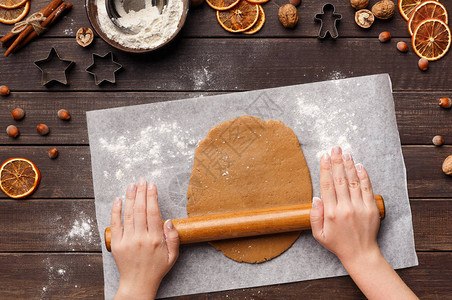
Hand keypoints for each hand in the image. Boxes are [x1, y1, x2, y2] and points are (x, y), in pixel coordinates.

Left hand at [111, 179, 178, 299]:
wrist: (138, 284)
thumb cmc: (156, 269)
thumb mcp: (173, 256)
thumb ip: (173, 238)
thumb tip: (168, 220)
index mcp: (155, 240)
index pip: (153, 212)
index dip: (152, 197)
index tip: (152, 185)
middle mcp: (141, 238)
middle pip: (140, 210)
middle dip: (141, 192)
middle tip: (142, 180)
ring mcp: (127, 241)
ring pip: (128, 214)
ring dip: (130, 197)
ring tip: (132, 185)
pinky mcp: (117, 244)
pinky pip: (115, 224)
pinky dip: (116, 211)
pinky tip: (118, 200)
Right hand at [310, 146, 380, 263]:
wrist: (360, 254)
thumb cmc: (337, 243)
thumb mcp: (318, 234)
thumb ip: (314, 216)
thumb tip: (316, 197)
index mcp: (331, 213)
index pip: (327, 185)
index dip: (325, 169)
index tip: (324, 156)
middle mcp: (345, 208)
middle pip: (340, 179)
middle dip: (337, 162)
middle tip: (335, 148)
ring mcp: (360, 207)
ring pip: (353, 181)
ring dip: (349, 165)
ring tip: (345, 153)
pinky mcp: (371, 208)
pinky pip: (367, 188)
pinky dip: (363, 176)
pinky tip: (359, 166)